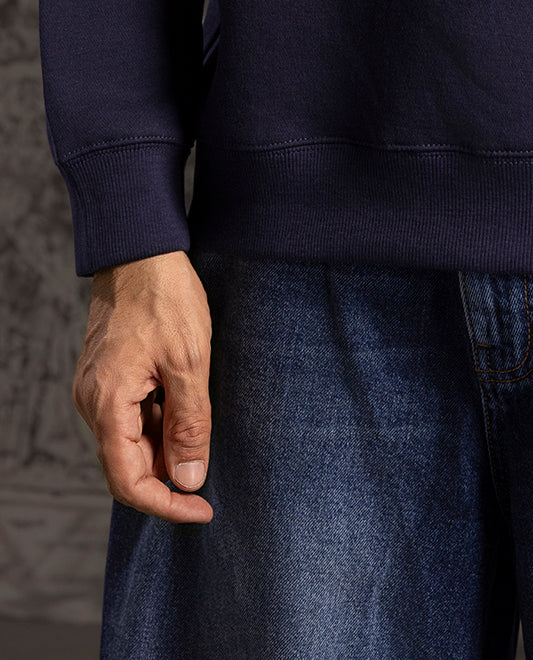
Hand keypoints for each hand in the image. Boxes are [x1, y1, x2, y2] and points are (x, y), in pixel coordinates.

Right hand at [72, 249, 213, 522]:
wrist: (142, 250)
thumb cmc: (166, 298)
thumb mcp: (190, 362)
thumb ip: (190, 424)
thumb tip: (190, 479)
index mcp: (108, 404)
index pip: (129, 481)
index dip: (166, 504)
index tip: (203, 509)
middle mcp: (93, 402)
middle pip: (128, 464)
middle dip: (169, 476)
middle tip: (211, 476)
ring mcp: (97, 388)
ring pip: (131, 440)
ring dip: (166, 445)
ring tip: (201, 424)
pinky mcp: (107, 375)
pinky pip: (131, 415)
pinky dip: (159, 421)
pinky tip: (185, 403)